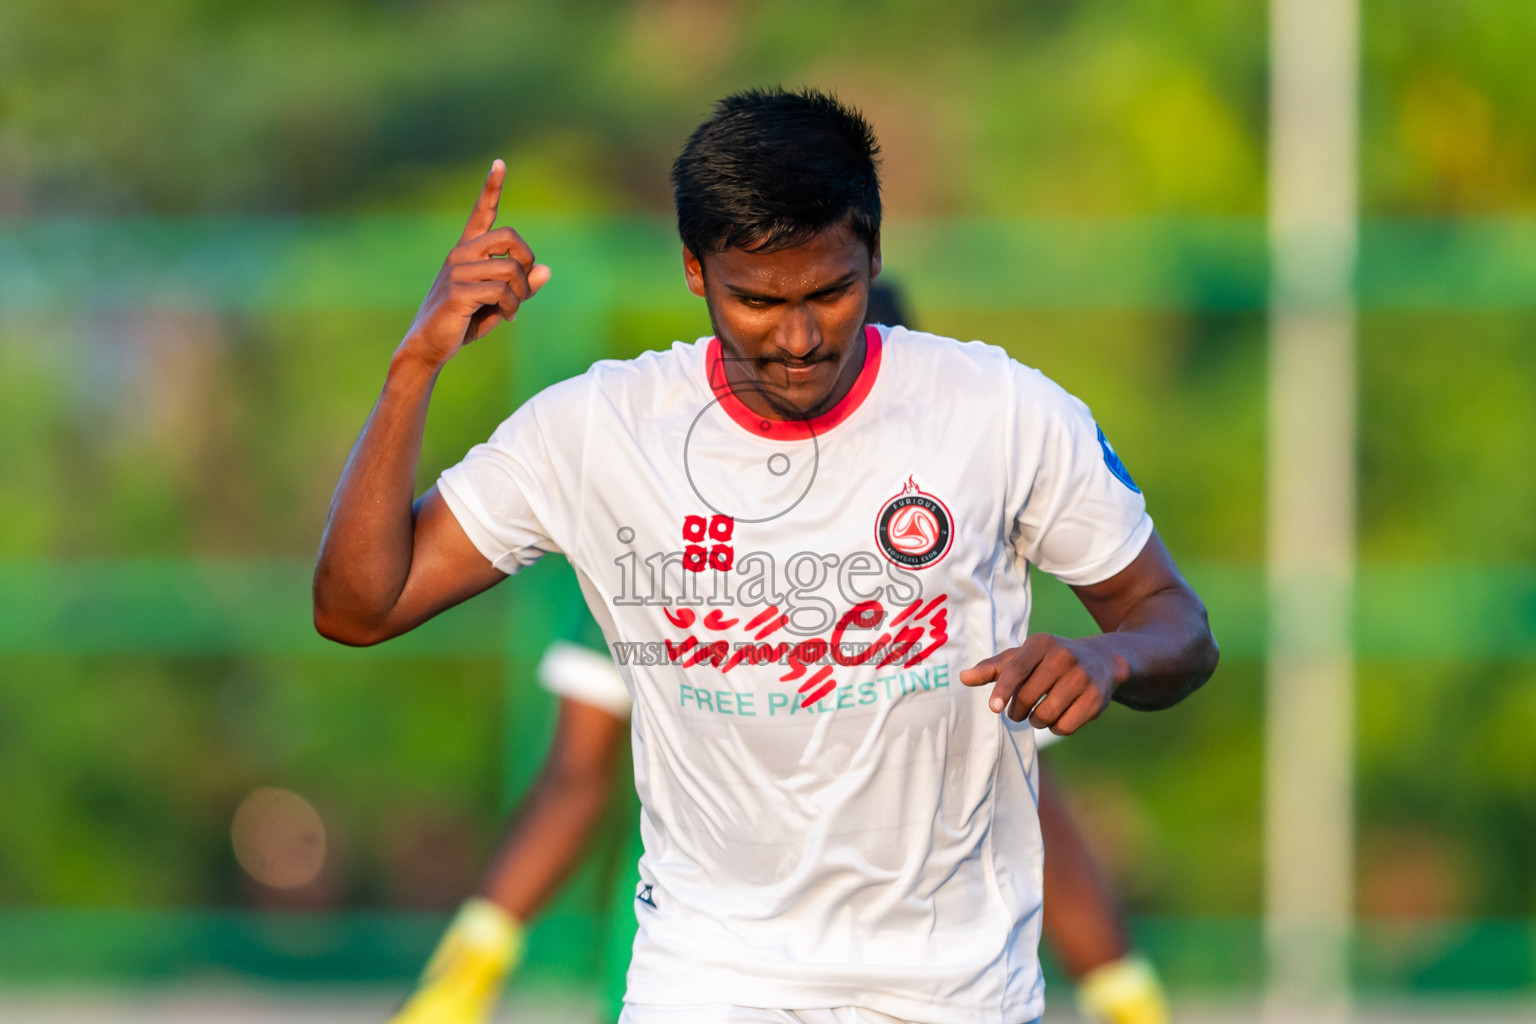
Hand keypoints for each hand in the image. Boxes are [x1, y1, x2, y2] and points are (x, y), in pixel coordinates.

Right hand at [398, 159, 552, 366]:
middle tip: (523, 287)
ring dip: (521, 294)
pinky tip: (506, 317)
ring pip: (510, 269)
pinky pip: (501, 290)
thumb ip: (521, 286)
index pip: (481, 214)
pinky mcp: (458, 292)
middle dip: (527, 261)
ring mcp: (457, 272)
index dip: (491, 188)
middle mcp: (460, 255)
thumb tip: (545, 269)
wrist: (430, 346)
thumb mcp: (499, 302)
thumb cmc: (464, 322)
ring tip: (512, 310)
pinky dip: (512, 306)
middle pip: (510, 237)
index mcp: (467, 252)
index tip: (500, 163)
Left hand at [959, 634, 1127, 734]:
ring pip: (1046, 716)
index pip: (1017, 669)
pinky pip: (1065, 727)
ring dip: (1036, 721)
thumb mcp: (1023, 657)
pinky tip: (1059, 716)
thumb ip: (993, 668)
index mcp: (1041, 643)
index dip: (1003, 689)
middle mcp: (1064, 657)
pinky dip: (1056, 728)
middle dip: (1018, 711)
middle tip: (1019, 710)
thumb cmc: (1049, 660)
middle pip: (1028, 698)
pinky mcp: (1096, 699)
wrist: (1102, 660)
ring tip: (1039, 712)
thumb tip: (963, 678)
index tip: (994, 708)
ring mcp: (1083, 678)